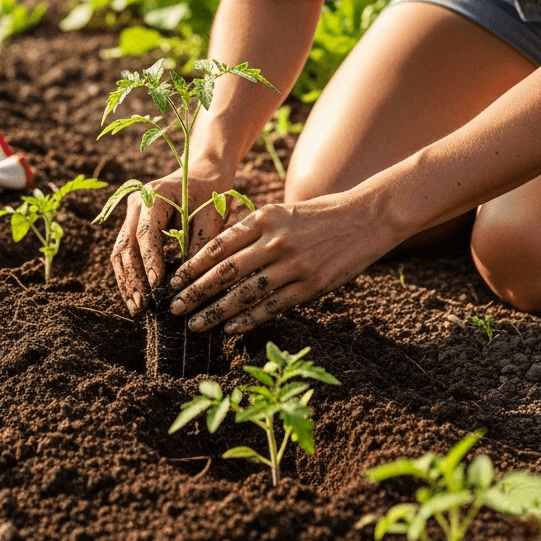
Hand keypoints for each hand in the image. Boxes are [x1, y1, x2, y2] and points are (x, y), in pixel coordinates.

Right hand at [109, 167, 233, 316]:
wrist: (203, 170)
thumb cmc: (211, 190)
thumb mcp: (212, 214)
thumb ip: (200, 243)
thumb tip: (190, 281)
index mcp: (154, 195)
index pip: (146, 233)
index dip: (149, 260)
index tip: (156, 285)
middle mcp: (136, 203)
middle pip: (125, 245)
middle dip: (133, 278)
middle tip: (143, 306)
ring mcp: (131, 214)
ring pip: (119, 252)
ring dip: (127, 281)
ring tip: (137, 308)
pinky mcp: (133, 225)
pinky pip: (125, 252)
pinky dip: (129, 275)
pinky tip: (137, 296)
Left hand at [167, 193, 397, 333]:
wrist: (367, 216)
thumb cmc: (321, 213)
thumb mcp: (282, 211)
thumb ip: (254, 230)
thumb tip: (220, 252)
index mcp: (263, 218)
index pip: (218, 245)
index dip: (192, 266)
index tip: (173, 280)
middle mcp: (274, 241)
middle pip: (225, 272)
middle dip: (195, 292)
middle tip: (173, 308)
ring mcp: (294, 265)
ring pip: (245, 294)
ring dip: (216, 312)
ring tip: (194, 325)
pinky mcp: (312, 285)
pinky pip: (273, 306)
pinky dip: (248, 319)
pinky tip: (230, 329)